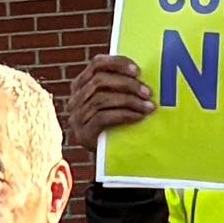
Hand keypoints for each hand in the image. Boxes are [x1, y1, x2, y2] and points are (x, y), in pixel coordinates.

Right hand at [61, 54, 152, 178]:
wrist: (108, 159)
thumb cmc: (116, 124)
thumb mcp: (115, 101)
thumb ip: (120, 85)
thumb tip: (143, 70)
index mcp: (81, 85)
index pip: (96, 64)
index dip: (117, 63)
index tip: (138, 71)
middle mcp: (75, 99)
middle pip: (99, 81)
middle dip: (127, 84)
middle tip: (148, 92)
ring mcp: (77, 117)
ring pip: (101, 99)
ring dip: (129, 100)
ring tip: (148, 106)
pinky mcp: (83, 133)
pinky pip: (103, 118)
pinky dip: (124, 115)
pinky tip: (139, 117)